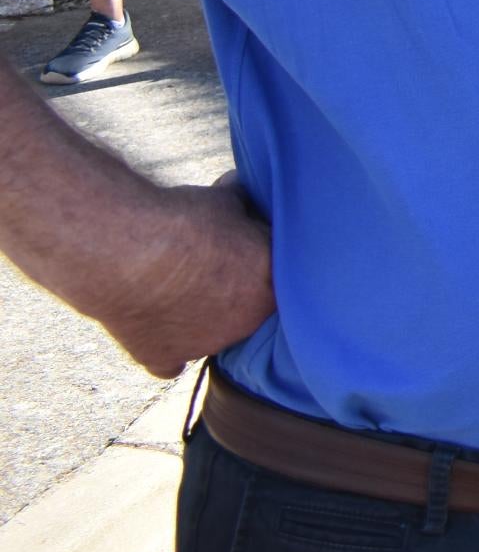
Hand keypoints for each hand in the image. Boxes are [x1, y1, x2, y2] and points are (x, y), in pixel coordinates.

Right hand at [104, 177, 272, 376]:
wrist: (129, 252)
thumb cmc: (183, 222)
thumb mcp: (223, 200)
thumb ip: (240, 203)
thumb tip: (240, 187)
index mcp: (271, 285)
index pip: (276, 281)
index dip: (257, 267)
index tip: (238, 253)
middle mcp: (246, 323)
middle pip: (246, 312)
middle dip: (232, 293)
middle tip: (207, 270)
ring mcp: (205, 346)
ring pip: (211, 338)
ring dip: (201, 320)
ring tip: (175, 290)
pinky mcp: (163, 358)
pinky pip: (171, 365)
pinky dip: (168, 352)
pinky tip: (161, 333)